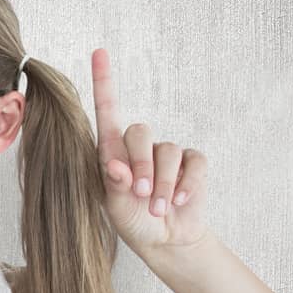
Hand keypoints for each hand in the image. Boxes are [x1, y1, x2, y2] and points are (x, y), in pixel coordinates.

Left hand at [90, 47, 210, 254]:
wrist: (165, 239)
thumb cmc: (133, 221)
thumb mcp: (115, 207)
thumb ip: (114, 185)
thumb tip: (115, 166)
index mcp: (113, 151)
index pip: (108, 111)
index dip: (105, 81)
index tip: (99, 52)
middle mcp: (139, 147)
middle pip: (140, 131)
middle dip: (141, 165)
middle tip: (140, 193)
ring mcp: (167, 153)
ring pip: (167, 151)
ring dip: (163, 183)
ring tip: (158, 207)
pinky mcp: (192, 163)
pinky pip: (193, 162)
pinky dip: (186, 184)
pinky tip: (179, 201)